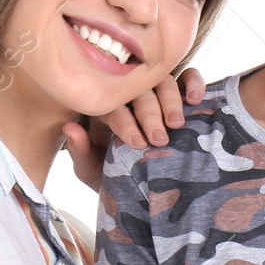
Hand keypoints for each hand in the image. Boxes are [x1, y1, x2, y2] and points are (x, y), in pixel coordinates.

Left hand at [62, 67, 206, 186]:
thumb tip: (70, 128)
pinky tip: (195, 100)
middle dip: (150, 114)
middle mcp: (129, 95)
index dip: (125, 122)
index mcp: (105, 110)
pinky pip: (188, 77)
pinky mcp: (179, 93)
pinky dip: (193, 83)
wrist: (137, 186)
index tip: (138, 143)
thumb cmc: (110, 174)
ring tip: (177, 125)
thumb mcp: (90, 170)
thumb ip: (80, 151)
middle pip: (139, 91)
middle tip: (160, 139)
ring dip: (171, 100)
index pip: (113, 106)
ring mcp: (155, 92)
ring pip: (163, 81)